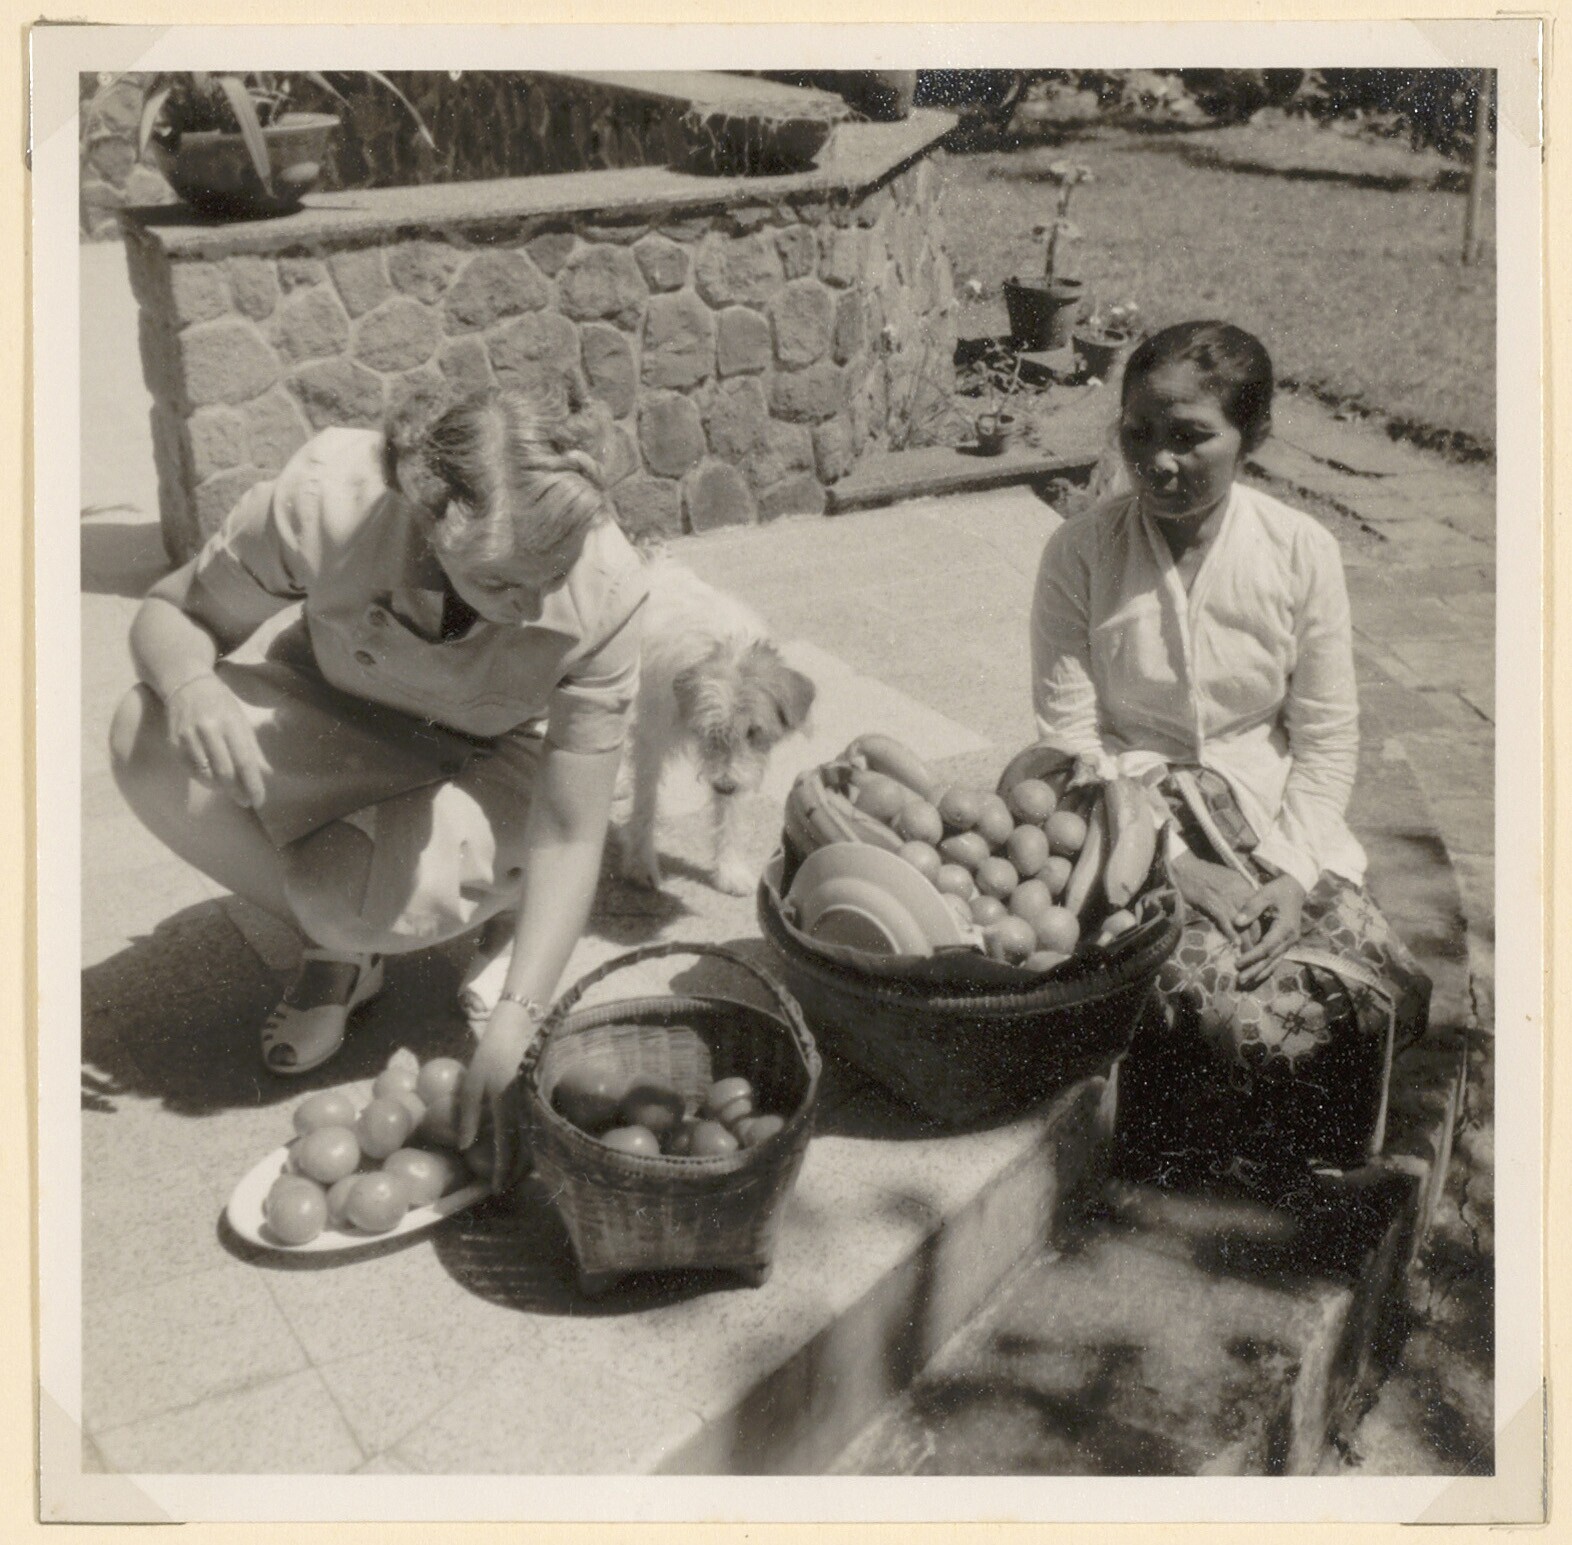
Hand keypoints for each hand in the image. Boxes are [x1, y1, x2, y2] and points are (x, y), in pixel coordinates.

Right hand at [164, 674, 266, 808]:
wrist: (185, 684)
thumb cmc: (220, 703)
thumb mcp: (242, 720)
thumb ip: (253, 748)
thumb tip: (267, 774)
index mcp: (230, 723)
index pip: (244, 761)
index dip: (253, 784)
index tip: (259, 800)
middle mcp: (208, 730)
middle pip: (224, 772)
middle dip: (237, 791)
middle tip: (246, 801)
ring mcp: (187, 737)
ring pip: (206, 774)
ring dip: (221, 788)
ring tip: (232, 791)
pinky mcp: (173, 743)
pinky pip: (190, 770)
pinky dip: (203, 779)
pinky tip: (213, 780)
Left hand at [458, 997, 538, 1191]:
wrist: (518, 1028)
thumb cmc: (489, 1055)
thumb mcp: (471, 1085)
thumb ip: (467, 1117)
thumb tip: (463, 1148)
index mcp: (507, 1105)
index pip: (506, 1147)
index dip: (501, 1171)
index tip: (495, 1189)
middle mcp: (528, 1107)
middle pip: (527, 1150)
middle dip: (517, 1172)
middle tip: (505, 1187)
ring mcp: (541, 1103)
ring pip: (538, 1141)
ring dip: (527, 1161)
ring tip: (515, 1175)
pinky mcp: (548, 1098)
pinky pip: (542, 1128)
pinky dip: (535, 1144)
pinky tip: (526, 1150)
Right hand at [1170, 851, 1256, 940]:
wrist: (1186, 868)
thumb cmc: (1206, 872)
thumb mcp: (1230, 877)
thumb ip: (1242, 889)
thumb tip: (1252, 901)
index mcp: (1245, 886)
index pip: (1262, 908)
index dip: (1265, 924)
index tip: (1265, 936)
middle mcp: (1240, 893)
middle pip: (1256, 918)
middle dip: (1258, 936)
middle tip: (1259, 949)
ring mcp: (1227, 899)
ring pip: (1244, 924)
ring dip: (1247, 940)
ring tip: (1249, 953)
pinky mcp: (1213, 905)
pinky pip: (1226, 922)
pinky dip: (1231, 934)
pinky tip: (1235, 943)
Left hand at [1233, 875, 1306, 988]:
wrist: (1296, 888)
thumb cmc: (1278, 890)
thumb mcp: (1265, 893)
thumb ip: (1251, 907)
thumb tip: (1236, 922)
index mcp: (1285, 927)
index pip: (1266, 947)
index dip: (1251, 956)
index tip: (1237, 963)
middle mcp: (1290, 938)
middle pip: (1271, 959)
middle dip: (1255, 970)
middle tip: (1240, 980)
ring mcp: (1291, 941)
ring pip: (1275, 961)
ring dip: (1261, 972)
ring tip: (1246, 981)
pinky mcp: (1288, 941)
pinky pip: (1277, 957)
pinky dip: (1267, 967)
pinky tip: (1257, 974)